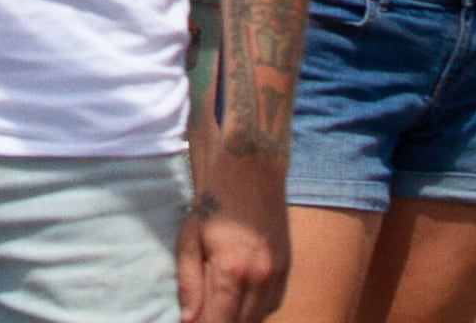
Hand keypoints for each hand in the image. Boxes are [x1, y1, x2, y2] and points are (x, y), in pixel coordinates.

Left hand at [178, 154, 289, 322]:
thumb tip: (188, 321)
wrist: (252, 168)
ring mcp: (278, 274)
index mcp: (231, 271)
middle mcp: (260, 278)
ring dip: (237, 320)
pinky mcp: (287, 268)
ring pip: (258, 319)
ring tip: (218, 309)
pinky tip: (239, 301)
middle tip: (201, 316)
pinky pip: (272, 304)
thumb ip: (189, 283)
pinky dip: (256, 310)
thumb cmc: (214, 201)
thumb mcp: (189, 238)